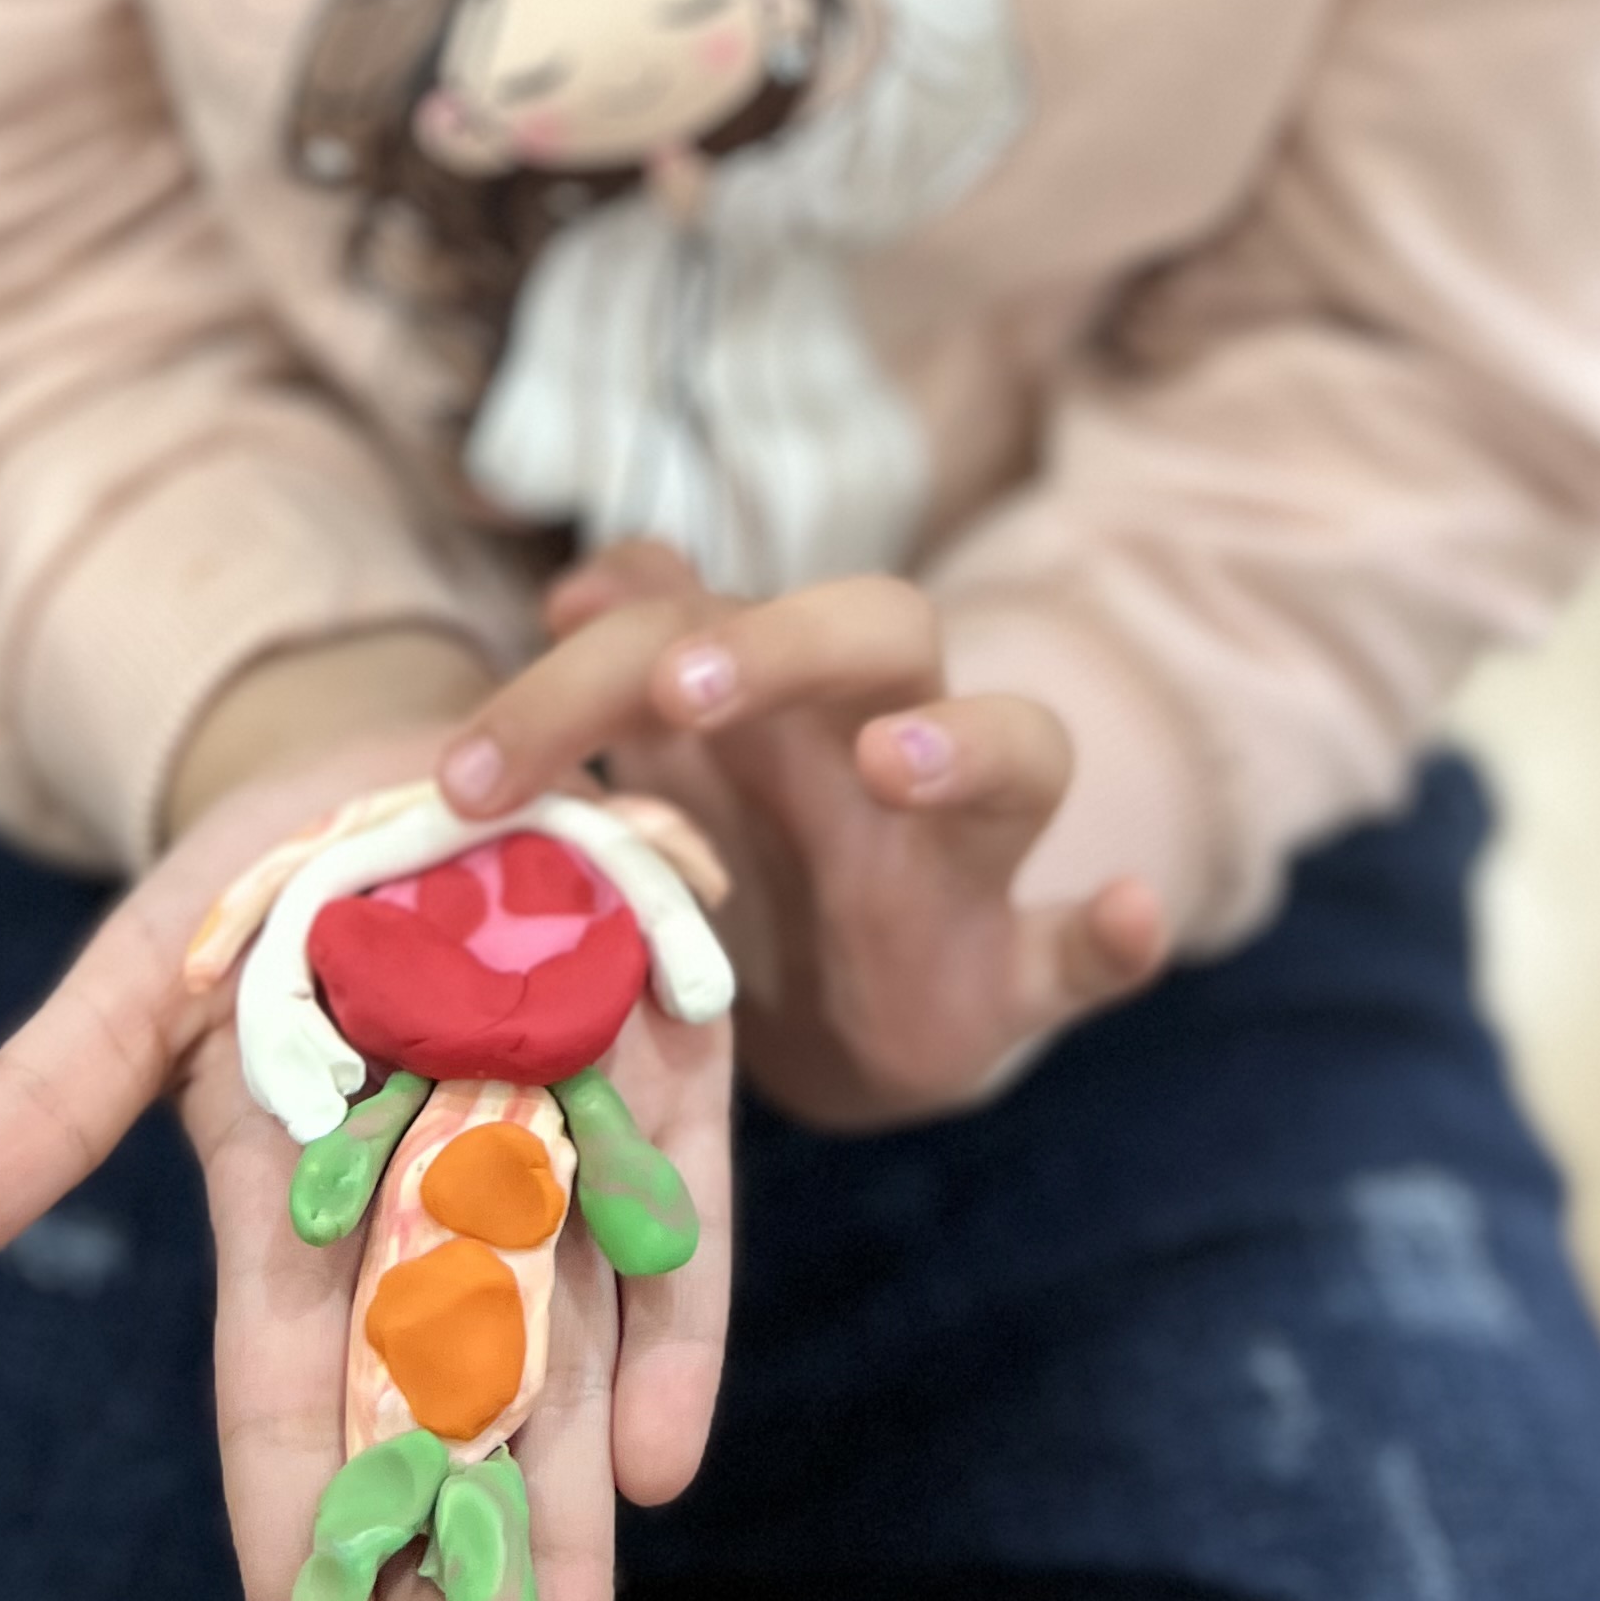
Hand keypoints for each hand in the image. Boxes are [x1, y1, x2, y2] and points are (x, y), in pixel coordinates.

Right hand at [0, 710, 733, 1600]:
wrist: (410, 742)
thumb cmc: (259, 868)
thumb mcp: (138, 966)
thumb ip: (53, 1092)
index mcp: (291, 1208)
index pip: (288, 1417)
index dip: (300, 1573)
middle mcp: (428, 1214)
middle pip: (437, 1443)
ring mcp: (555, 1154)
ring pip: (562, 1380)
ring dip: (563, 1539)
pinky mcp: (667, 1075)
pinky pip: (676, 1227)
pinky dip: (677, 1333)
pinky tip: (667, 1460)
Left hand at [442, 544, 1166, 1128]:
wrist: (828, 1020)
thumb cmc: (741, 855)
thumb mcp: (672, 764)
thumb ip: (630, 659)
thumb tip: (583, 580)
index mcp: (782, 690)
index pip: (699, 622)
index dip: (595, 660)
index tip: (475, 758)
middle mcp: (887, 743)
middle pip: (885, 627)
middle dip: (784, 642)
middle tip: (679, 694)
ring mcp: (964, 859)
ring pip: (1025, 753)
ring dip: (967, 744)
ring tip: (896, 761)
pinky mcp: (1014, 974)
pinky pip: (1087, 944)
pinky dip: (1117, 932)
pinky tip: (1125, 914)